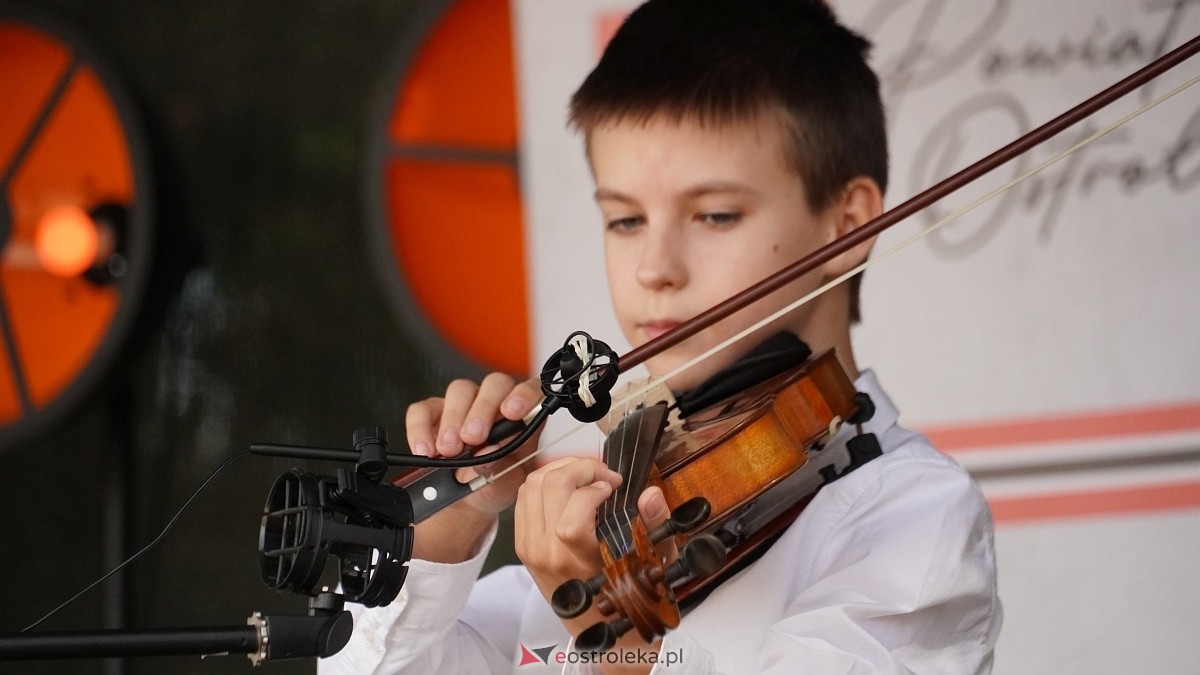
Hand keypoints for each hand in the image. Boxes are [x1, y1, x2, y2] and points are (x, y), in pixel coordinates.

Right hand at [405, 372, 542, 561]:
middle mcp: (495, 404)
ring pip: (459, 390)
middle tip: (473, 437)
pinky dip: (421, 429)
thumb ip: (500, 468)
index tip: (512, 412)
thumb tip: (488, 451)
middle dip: (483, 408)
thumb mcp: (504, 485)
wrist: (464, 501)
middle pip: (494, 384)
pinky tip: (426, 451)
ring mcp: (463, 406)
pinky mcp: (433, 415)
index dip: (524, 395)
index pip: (531, 391)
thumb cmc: (493, 486)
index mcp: (522, 419)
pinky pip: (422, 409)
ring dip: (453, 418)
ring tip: (448, 450)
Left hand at [515, 457, 674, 673]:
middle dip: (579, 467)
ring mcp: (529, 548)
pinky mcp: (522, 545)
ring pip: (531, 486)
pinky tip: (568, 487)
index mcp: (578, 561)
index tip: (615, 486)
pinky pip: (523, 499)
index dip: (595, 486)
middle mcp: (546, 553)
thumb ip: (654, 526)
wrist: (602, 633)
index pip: (574, 509)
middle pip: (548, 487)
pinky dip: (544, 483)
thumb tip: (650, 494)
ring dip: (560, 470)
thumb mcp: (653, 564)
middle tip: (602, 474)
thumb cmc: (628, 599)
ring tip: (587, 475)